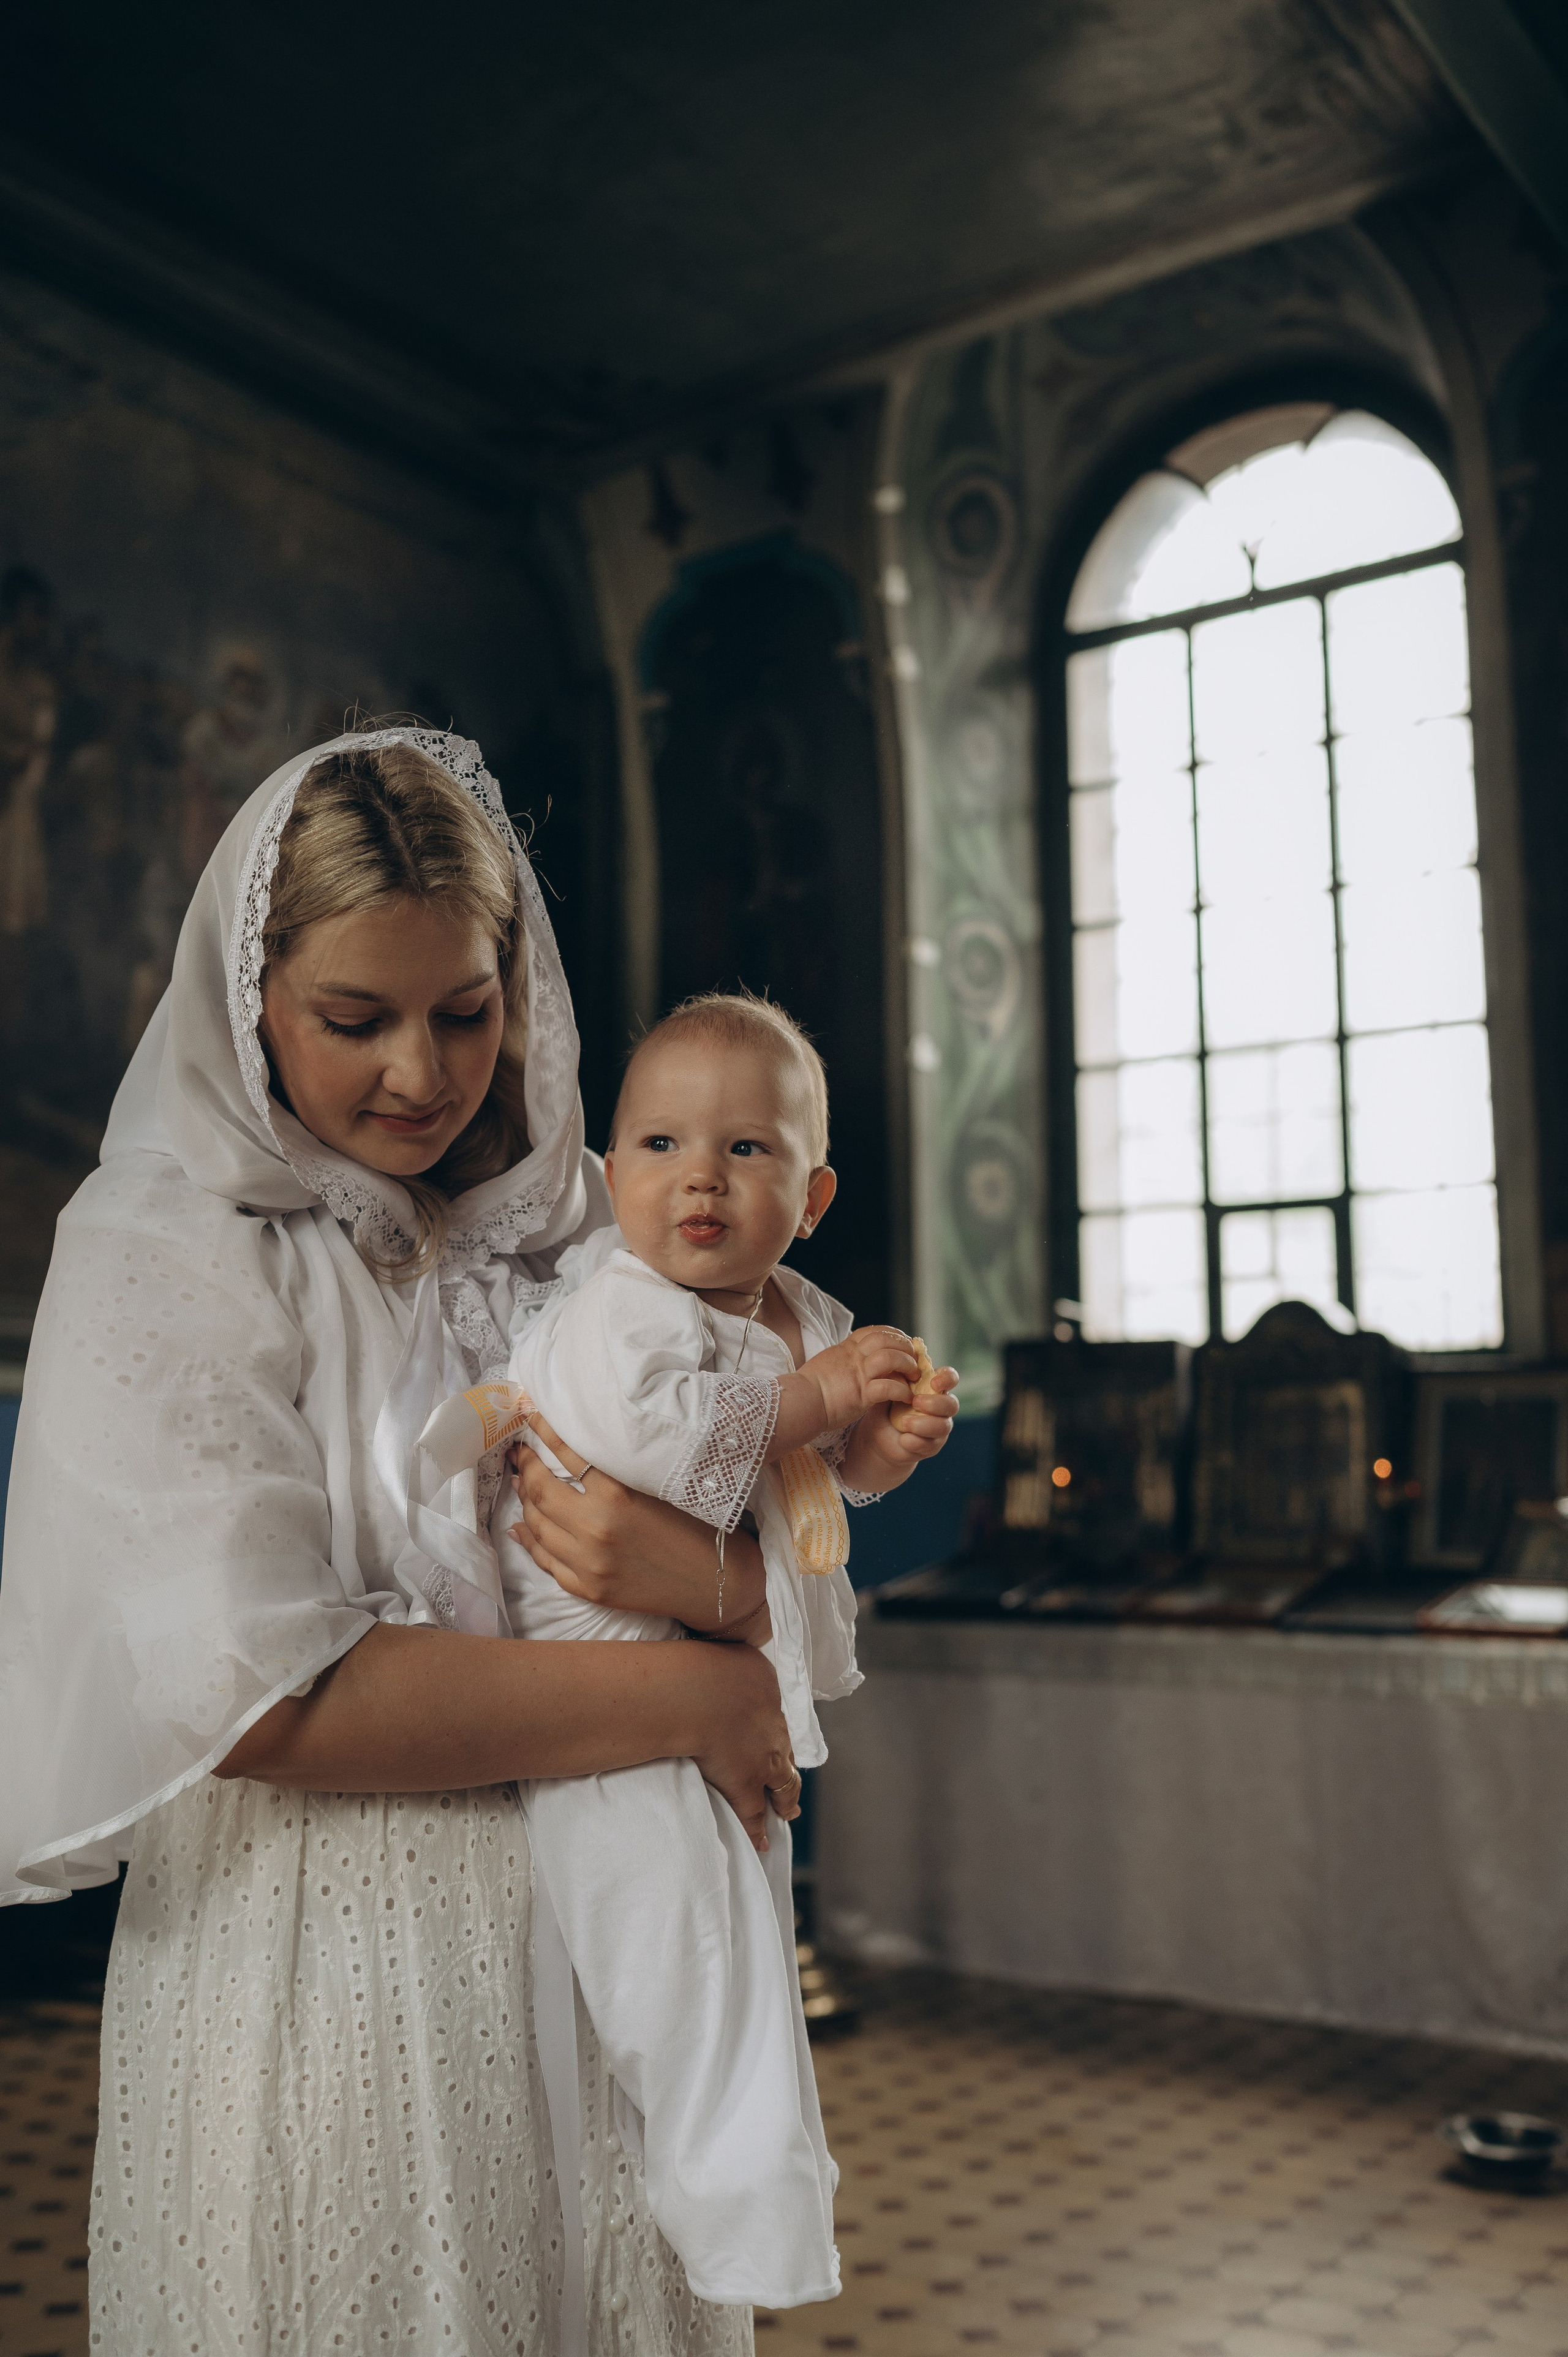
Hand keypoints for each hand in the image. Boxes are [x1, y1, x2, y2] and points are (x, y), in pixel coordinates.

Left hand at [509, 1416, 766, 1632]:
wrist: (717, 1583)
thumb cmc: (695, 1527)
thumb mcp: (658, 1488)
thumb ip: (617, 1472)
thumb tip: (575, 1454)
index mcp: (618, 1496)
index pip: (568, 1455)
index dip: (544, 1433)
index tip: (530, 1416)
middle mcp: (597, 1530)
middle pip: (541, 1491)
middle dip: (524, 1467)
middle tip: (518, 1453)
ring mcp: (589, 1564)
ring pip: (538, 1525)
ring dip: (525, 1501)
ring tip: (519, 1483)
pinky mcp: (589, 1589)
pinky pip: (545, 1561)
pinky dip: (529, 1540)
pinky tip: (521, 1527)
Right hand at [689, 1640, 801, 1852]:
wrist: (698, 1693)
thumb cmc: (702, 1664)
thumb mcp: (722, 1650)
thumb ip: (727, 1659)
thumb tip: (716, 1651)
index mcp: (768, 1688)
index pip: (777, 1713)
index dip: (777, 1728)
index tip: (776, 1735)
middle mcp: (774, 1725)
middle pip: (788, 1751)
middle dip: (790, 1768)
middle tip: (792, 1783)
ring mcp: (764, 1759)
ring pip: (783, 1785)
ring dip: (786, 1800)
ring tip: (788, 1812)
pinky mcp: (746, 1785)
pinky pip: (755, 1814)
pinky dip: (758, 1831)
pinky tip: (761, 1843)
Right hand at [796, 1326, 920, 1433]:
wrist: (799, 1402)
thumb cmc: (810, 1388)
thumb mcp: (827, 1362)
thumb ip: (843, 1358)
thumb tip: (852, 1358)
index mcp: (846, 1349)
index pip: (874, 1331)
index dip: (893, 1334)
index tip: (903, 1342)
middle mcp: (854, 1357)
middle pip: (886, 1339)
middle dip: (905, 1347)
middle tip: (914, 1360)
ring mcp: (858, 1375)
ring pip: (890, 1358)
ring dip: (907, 1365)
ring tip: (913, 1376)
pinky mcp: (861, 1395)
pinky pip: (888, 1387)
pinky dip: (901, 1391)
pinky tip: (906, 1397)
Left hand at [840, 1364, 960, 1490]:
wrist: (877, 1434)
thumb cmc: (885, 1405)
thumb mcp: (886, 1388)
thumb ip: (894, 1376)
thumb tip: (897, 1365)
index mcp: (932, 1387)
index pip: (950, 1378)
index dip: (948, 1378)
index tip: (934, 1381)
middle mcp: (940, 1407)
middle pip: (951, 1404)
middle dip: (936, 1403)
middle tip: (916, 1402)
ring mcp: (938, 1428)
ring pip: (943, 1426)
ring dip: (925, 1424)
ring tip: (904, 1422)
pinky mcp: (930, 1446)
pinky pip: (930, 1445)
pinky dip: (916, 1441)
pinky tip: (904, 1439)